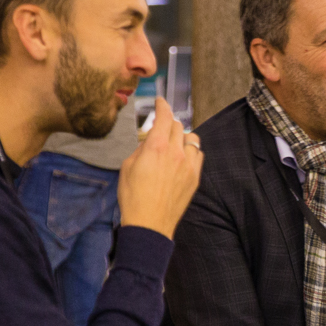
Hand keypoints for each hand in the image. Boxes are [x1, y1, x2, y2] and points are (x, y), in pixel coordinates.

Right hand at [118, 97, 202, 238]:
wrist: (150, 223)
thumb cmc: (134, 196)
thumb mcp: (127, 166)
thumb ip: (141, 148)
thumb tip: (150, 141)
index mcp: (156, 147)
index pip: (164, 117)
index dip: (163, 106)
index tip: (161, 102)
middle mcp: (176, 153)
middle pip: (178, 126)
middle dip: (169, 122)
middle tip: (161, 126)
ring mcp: (189, 165)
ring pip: (192, 139)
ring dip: (182, 136)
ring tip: (172, 143)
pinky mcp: (195, 177)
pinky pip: (198, 155)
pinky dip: (191, 151)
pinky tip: (182, 157)